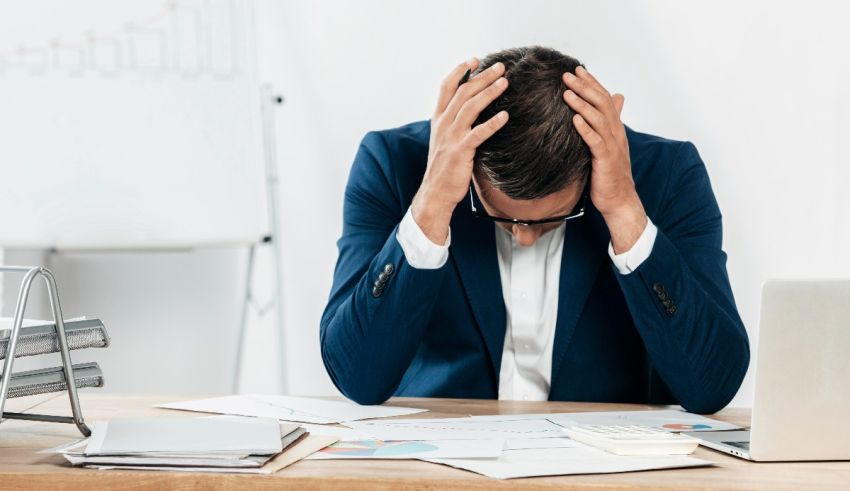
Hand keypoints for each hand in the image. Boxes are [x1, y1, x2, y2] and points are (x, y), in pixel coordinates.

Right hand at [411, 59, 509, 243]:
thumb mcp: (445, 140)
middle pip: (463, 92)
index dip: (459, 71)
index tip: (474, 60)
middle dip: (482, 76)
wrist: (436, 192)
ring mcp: (451, 136)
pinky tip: (505, 115)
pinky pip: (478, 133)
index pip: (446, 87)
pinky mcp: (460, 151)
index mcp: (438, 119)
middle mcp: (443, 124)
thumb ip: (455, 123)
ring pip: (470, 107)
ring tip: (505, 82)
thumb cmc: (444, 167)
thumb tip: (473, 110)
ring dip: (489, 92)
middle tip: (500, 66)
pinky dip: (492, 123)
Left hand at [562, 66, 646, 252]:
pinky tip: (574, 120)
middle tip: (567, 75)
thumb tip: (609, 107)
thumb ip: (606, 126)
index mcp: (615, 128)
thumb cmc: (609, 173)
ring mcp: (612, 146)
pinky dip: (585, 129)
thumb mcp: (608, 146)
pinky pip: (595, 141)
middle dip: (584, 87)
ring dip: (582, 104)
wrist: (619, 199)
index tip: (577, 70)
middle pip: (601, 103)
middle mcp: (616, 133)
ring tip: (567, 93)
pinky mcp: (605, 160)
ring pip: (598, 119)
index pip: (604, 98)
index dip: (592, 83)